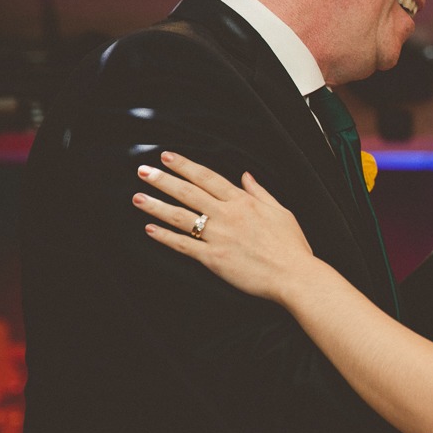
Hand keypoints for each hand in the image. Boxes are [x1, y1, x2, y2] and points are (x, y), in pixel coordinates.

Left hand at [133, 152, 315, 303]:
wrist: (294, 275)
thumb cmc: (292, 246)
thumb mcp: (281, 212)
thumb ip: (260, 192)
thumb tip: (246, 176)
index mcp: (243, 202)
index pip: (208, 178)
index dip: (185, 166)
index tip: (167, 157)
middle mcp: (227, 215)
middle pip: (189, 193)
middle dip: (163, 180)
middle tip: (143, 171)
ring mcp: (219, 237)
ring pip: (181, 217)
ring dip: (156, 206)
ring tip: (138, 197)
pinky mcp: (214, 258)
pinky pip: (184, 245)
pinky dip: (165, 237)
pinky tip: (150, 229)